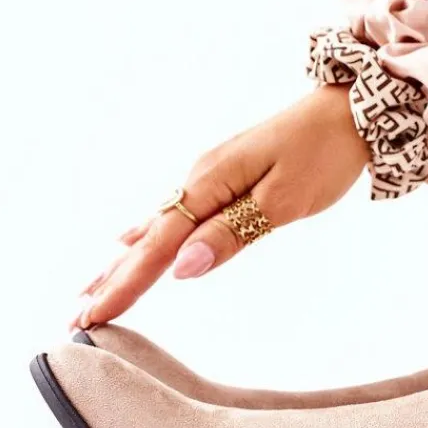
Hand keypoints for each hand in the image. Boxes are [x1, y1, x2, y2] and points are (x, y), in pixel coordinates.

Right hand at [73, 84, 368, 327]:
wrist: (350, 111)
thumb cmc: (324, 155)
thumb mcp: (283, 201)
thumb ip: (231, 235)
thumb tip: (183, 268)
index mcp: (209, 185)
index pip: (158, 247)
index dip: (125, 285)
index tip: (94, 316)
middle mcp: (199, 180)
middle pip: (146, 240)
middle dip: (112, 280)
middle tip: (77, 317)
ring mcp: (207, 178)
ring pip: (155, 228)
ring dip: (123, 262)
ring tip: (91, 290)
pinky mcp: (221, 179)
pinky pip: (172, 214)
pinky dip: (146, 236)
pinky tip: (127, 242)